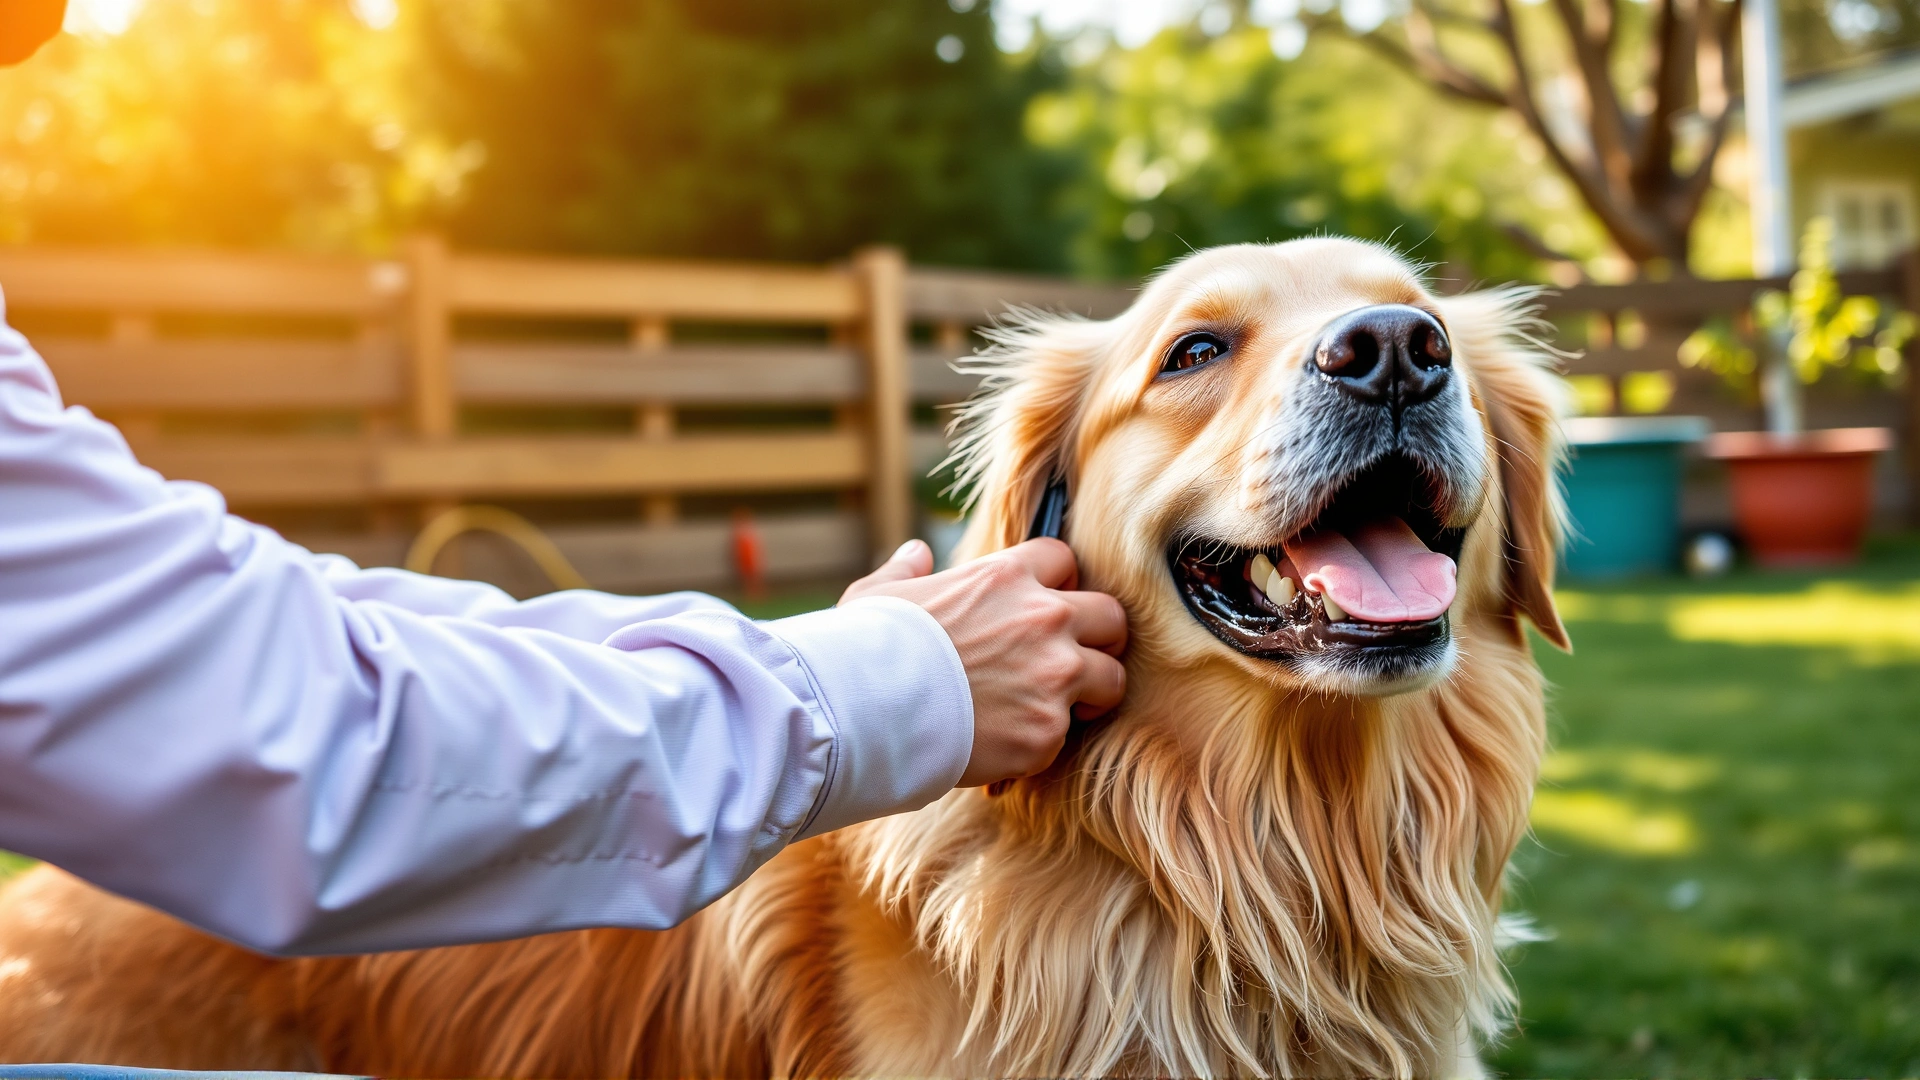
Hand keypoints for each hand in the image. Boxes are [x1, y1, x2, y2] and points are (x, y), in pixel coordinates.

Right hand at [841, 538, 1126, 786]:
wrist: (867, 710)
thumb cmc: (868, 648)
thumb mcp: (882, 594)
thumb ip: (908, 571)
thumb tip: (916, 554)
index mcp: (1007, 576)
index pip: (1063, 559)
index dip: (1055, 583)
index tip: (1040, 606)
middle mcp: (1044, 619)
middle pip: (1111, 617)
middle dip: (1098, 638)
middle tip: (1072, 660)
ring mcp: (1053, 676)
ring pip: (1112, 679)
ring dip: (1089, 694)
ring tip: (1052, 709)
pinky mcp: (1047, 731)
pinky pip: (1065, 736)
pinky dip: (1041, 743)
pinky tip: (1007, 745)